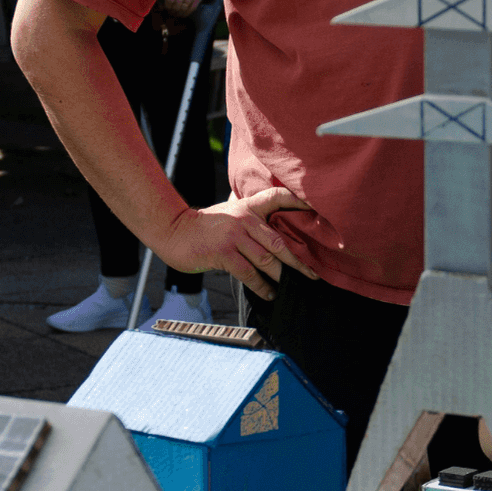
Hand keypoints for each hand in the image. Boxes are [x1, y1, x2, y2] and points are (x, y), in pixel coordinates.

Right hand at [158, 188, 318, 298]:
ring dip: (281, 277)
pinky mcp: (223, 252)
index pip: (278, 197)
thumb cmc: (204, 226)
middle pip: (279, 240)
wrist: (173, 231)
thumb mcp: (229, 214)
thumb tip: (272, 237)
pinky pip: (249, 272)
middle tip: (313, 274)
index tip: (318, 213)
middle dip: (298, 260)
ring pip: (267, 259)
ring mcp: (234, 235)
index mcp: (248, 207)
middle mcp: (244, 218)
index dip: (298, 202)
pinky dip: (261, 286)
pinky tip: (268, 293)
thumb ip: (249, 221)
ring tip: (291, 288)